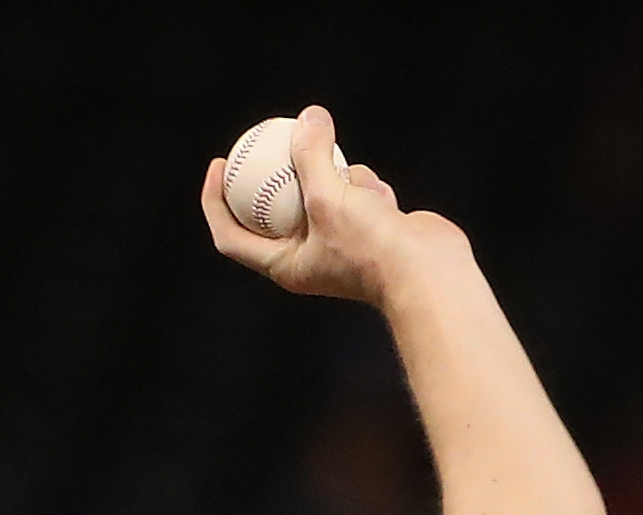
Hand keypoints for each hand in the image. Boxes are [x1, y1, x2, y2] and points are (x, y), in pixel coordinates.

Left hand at [200, 105, 467, 305]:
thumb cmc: (369, 246)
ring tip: (351, 185)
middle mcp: (307, 257)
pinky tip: (381, 197)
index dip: (215, 202)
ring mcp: (340, 243)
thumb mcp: (329, 196)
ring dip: (336, 179)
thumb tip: (308, 116)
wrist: (426, 270)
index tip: (219, 163)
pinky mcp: (369, 229)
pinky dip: (367, 188)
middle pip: (274, 208)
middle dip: (274, 173)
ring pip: (323, 193)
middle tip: (264, 137)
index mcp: (283, 265)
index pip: (231, 237)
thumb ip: (312, 155)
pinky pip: (357, 194)